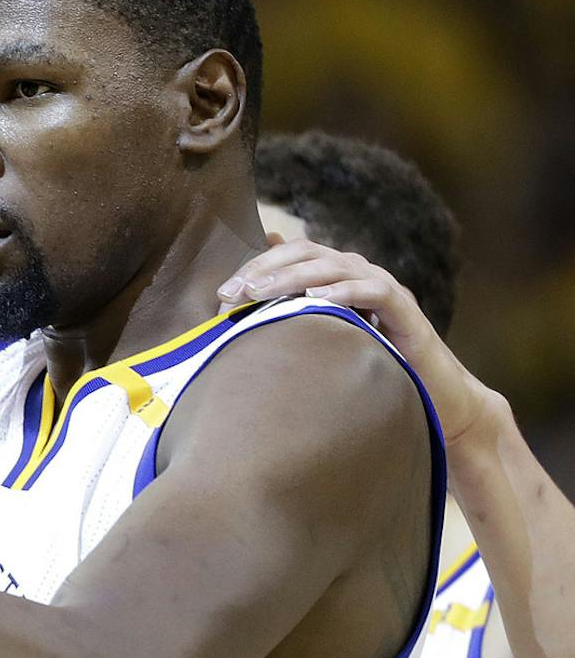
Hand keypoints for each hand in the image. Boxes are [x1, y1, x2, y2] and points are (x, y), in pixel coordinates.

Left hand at [219, 239, 491, 442]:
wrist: (434, 402)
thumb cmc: (368, 373)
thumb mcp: (320, 346)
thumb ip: (288, 324)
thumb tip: (244, 312)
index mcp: (336, 279)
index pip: (291, 255)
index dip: (256, 267)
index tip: (222, 294)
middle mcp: (359, 276)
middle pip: (308, 254)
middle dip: (266, 268)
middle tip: (233, 292)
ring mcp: (385, 291)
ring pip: (336, 267)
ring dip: (295, 277)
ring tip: (262, 292)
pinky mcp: (407, 313)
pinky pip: (375, 291)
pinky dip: (345, 291)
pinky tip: (318, 301)